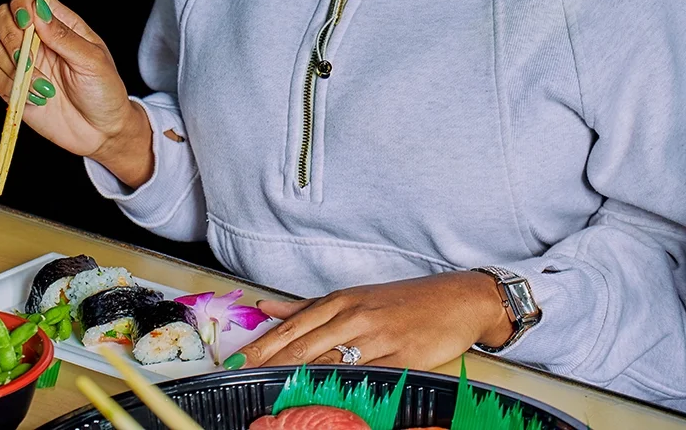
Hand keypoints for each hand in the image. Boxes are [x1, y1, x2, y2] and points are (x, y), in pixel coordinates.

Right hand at [0, 0, 152, 187]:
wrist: (101, 132)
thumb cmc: (106, 91)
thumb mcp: (93, 61)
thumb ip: (65, 36)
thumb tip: (39, 9)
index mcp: (62, 24)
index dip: (21, 2)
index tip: (26, 22)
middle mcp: (39, 39)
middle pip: (4, 16)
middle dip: (12, 37)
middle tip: (31, 59)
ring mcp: (25, 62)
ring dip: (18, 69)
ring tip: (46, 88)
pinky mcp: (14, 86)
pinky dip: (10, 87)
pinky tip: (37, 99)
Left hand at [230, 271, 512, 369]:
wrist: (456, 300)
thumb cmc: (403, 301)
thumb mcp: (354, 297)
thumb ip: (309, 307)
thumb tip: (267, 307)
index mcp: (341, 300)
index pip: (292, 326)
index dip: (262, 345)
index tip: (235, 360)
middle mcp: (354, 315)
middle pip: (303, 344)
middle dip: (269, 363)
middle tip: (241, 377)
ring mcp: (376, 338)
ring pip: (329, 360)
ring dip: (297, 377)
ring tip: (269, 391)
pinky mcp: (398, 359)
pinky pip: (364, 375)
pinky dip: (341, 386)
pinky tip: (322, 396)